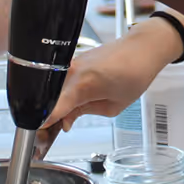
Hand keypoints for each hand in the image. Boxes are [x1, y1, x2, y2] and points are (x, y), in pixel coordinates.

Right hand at [42, 29, 180, 133]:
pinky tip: (77, 98)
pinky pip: (62, 80)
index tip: (41, 134)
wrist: (142, 49)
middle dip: (52, 115)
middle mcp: (72, 71)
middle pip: (51, 100)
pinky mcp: (74, 59)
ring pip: (55, 90)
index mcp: (81, 85)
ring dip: (59, 102)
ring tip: (72, 113)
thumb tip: (66, 120)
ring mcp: (71, 63)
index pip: (53, 110)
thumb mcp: (112, 106)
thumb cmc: (134, 73)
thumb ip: (84, 114)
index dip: (45, 124)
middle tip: (60, 127)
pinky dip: (65, 91)